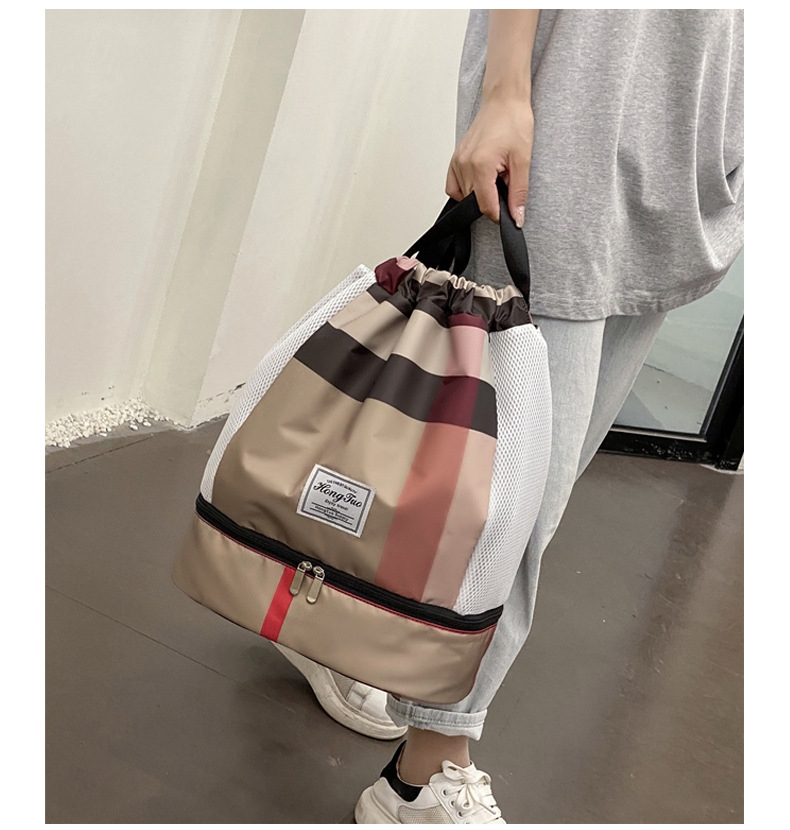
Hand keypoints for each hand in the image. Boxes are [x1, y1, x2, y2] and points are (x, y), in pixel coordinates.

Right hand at [445, 93, 533, 226]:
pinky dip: (464, 191)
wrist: (504, 100)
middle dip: (492, 202)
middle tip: (506, 184)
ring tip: (494, 177)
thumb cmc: (513, 122)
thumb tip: (517, 216)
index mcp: (481, 165)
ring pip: (464, 196)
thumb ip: (518, 193)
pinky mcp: (454, 159)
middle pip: (474, 203)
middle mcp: (464, 165)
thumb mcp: (523, 160)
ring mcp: (457, 162)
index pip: (486, 206)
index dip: (500, 215)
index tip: (510, 212)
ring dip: (479, 194)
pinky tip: (478, 181)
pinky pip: (453, 187)